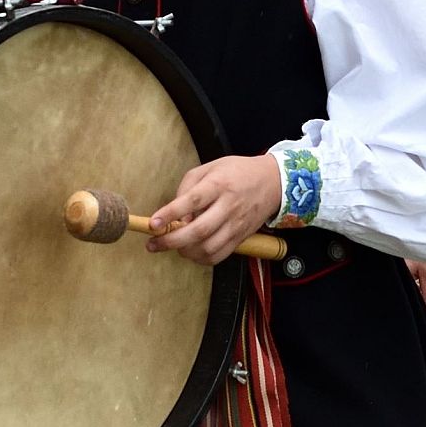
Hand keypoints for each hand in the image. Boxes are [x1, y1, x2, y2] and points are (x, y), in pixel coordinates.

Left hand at [146, 153, 284, 263]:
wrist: (272, 182)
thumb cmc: (237, 172)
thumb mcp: (210, 167)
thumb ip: (187, 187)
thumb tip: (172, 212)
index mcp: (219, 184)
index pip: (192, 201)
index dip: (170, 213)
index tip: (153, 223)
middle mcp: (228, 206)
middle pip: (199, 230)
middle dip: (172, 241)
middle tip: (154, 244)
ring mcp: (236, 225)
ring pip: (208, 248)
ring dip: (186, 252)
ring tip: (174, 246)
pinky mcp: (241, 238)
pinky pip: (219, 256)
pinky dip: (201, 258)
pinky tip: (191, 251)